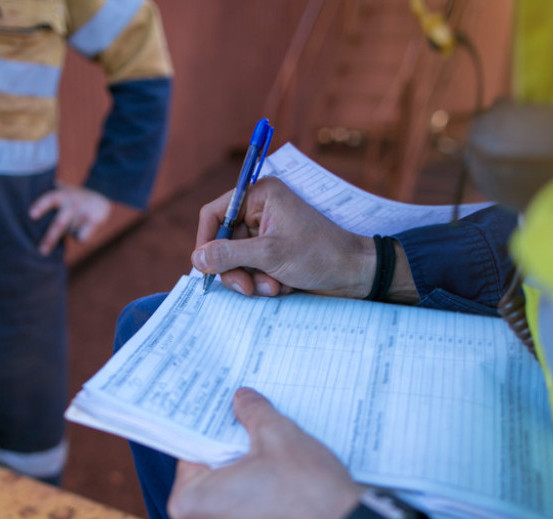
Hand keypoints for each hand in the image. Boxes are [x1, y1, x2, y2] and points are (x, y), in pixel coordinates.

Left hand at [31, 183, 111, 254]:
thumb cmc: (72, 196)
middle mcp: (72, 202)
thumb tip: (22, 214)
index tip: (31, 215)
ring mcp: (84, 211)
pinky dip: (80, 236)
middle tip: (42, 251)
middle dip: (50, 239)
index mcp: (61, 194)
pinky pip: (82, 238)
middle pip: (60, 223)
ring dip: (69, 232)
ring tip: (73, 222)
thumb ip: (47, 199)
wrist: (102, 192)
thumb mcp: (61, 190)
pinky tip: (84, 228)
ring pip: (71, 232)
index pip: (49, 199)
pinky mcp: (96, 220)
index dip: (40, 207)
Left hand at [168, 387, 361, 518]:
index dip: (215, 433)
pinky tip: (283, 490)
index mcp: (190, 505)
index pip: (192, 455)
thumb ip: (253, 412)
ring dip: (246, 483)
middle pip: (209, 481)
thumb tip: (243, 400)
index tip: (231, 420)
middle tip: (256, 438)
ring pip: (227, 504)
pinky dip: (258, 507)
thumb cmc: (308, 495)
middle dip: (231, 459)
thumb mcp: (278, 435)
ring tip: (274, 462)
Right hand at [191, 177, 375, 297]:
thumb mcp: (270, 255)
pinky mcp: (273, 252)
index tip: (205, 268)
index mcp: (260, 196)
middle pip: (224, 242)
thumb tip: (197, 259)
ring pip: (237, 261)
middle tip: (247, 288)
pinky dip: (264, 281)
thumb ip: (229, 255)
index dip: (206, 241)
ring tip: (276, 287)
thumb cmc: (319, 254)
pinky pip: (253, 269)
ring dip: (253, 279)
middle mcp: (260, 210)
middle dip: (236, 269)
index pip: (215, 213)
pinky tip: (284, 285)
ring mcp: (267, 233)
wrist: (355, 273)